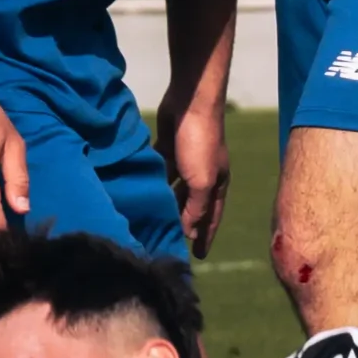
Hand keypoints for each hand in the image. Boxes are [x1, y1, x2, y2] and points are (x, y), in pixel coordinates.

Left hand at [155, 89, 229, 259]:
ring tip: (152, 221)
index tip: (199, 256)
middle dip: (185, 223)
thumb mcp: (202, 181)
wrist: (191, 101)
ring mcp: (185, 159)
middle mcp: (202, 173)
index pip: (211, 216)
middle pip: (192, 205)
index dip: (205, 236)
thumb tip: (190, 231)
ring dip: (166, 203)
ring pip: (174, 189)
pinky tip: (141, 191)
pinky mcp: (168, 146)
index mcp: (216, 183)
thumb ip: (196, 207)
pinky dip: (153, 181)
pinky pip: (160, 170)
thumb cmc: (201, 142)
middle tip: (171, 242)